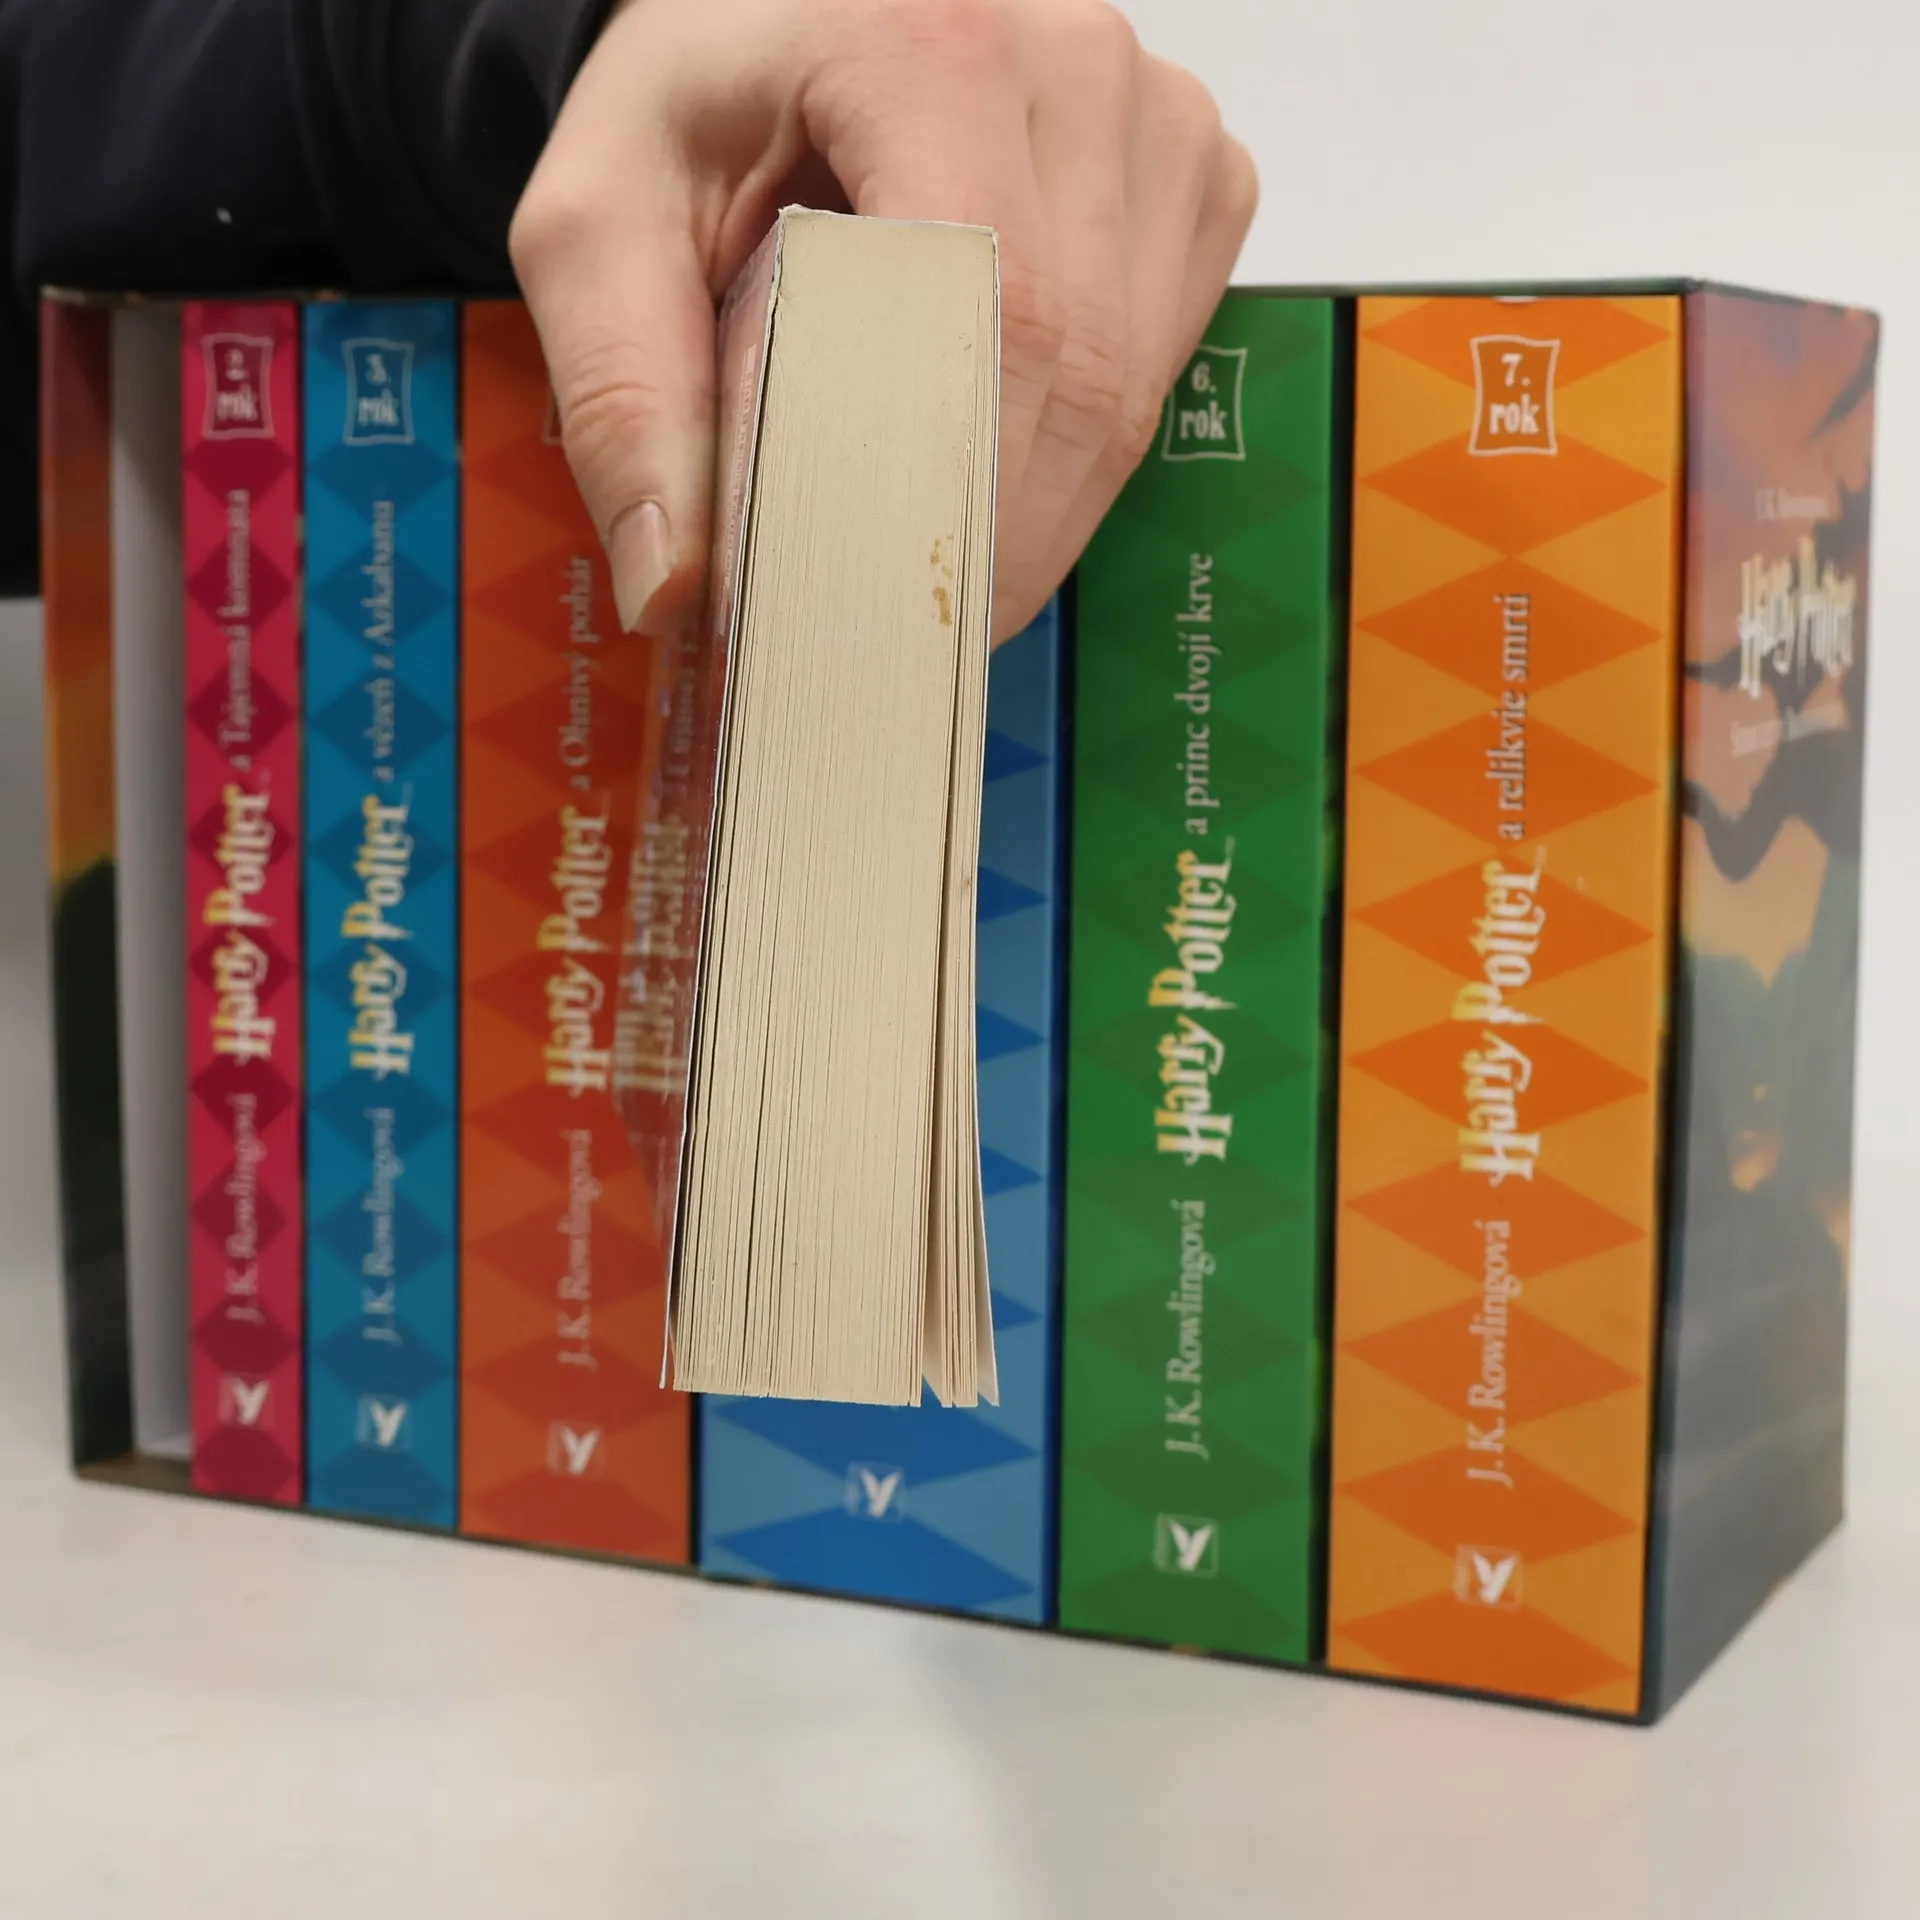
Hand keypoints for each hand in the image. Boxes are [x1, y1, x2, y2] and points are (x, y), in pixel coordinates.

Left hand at [510, 0, 1256, 641]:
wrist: (771, 27)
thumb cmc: (693, 114)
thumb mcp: (597, 227)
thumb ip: (622, 396)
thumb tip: (671, 588)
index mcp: (925, 46)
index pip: (993, 323)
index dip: (951, 502)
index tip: (881, 618)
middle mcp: (1070, 63)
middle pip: (1075, 374)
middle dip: (993, 541)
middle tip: (903, 638)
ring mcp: (1148, 115)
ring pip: (1127, 384)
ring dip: (1041, 510)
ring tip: (940, 564)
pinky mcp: (1189, 169)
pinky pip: (1162, 357)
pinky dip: (1082, 447)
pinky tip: (1002, 459)